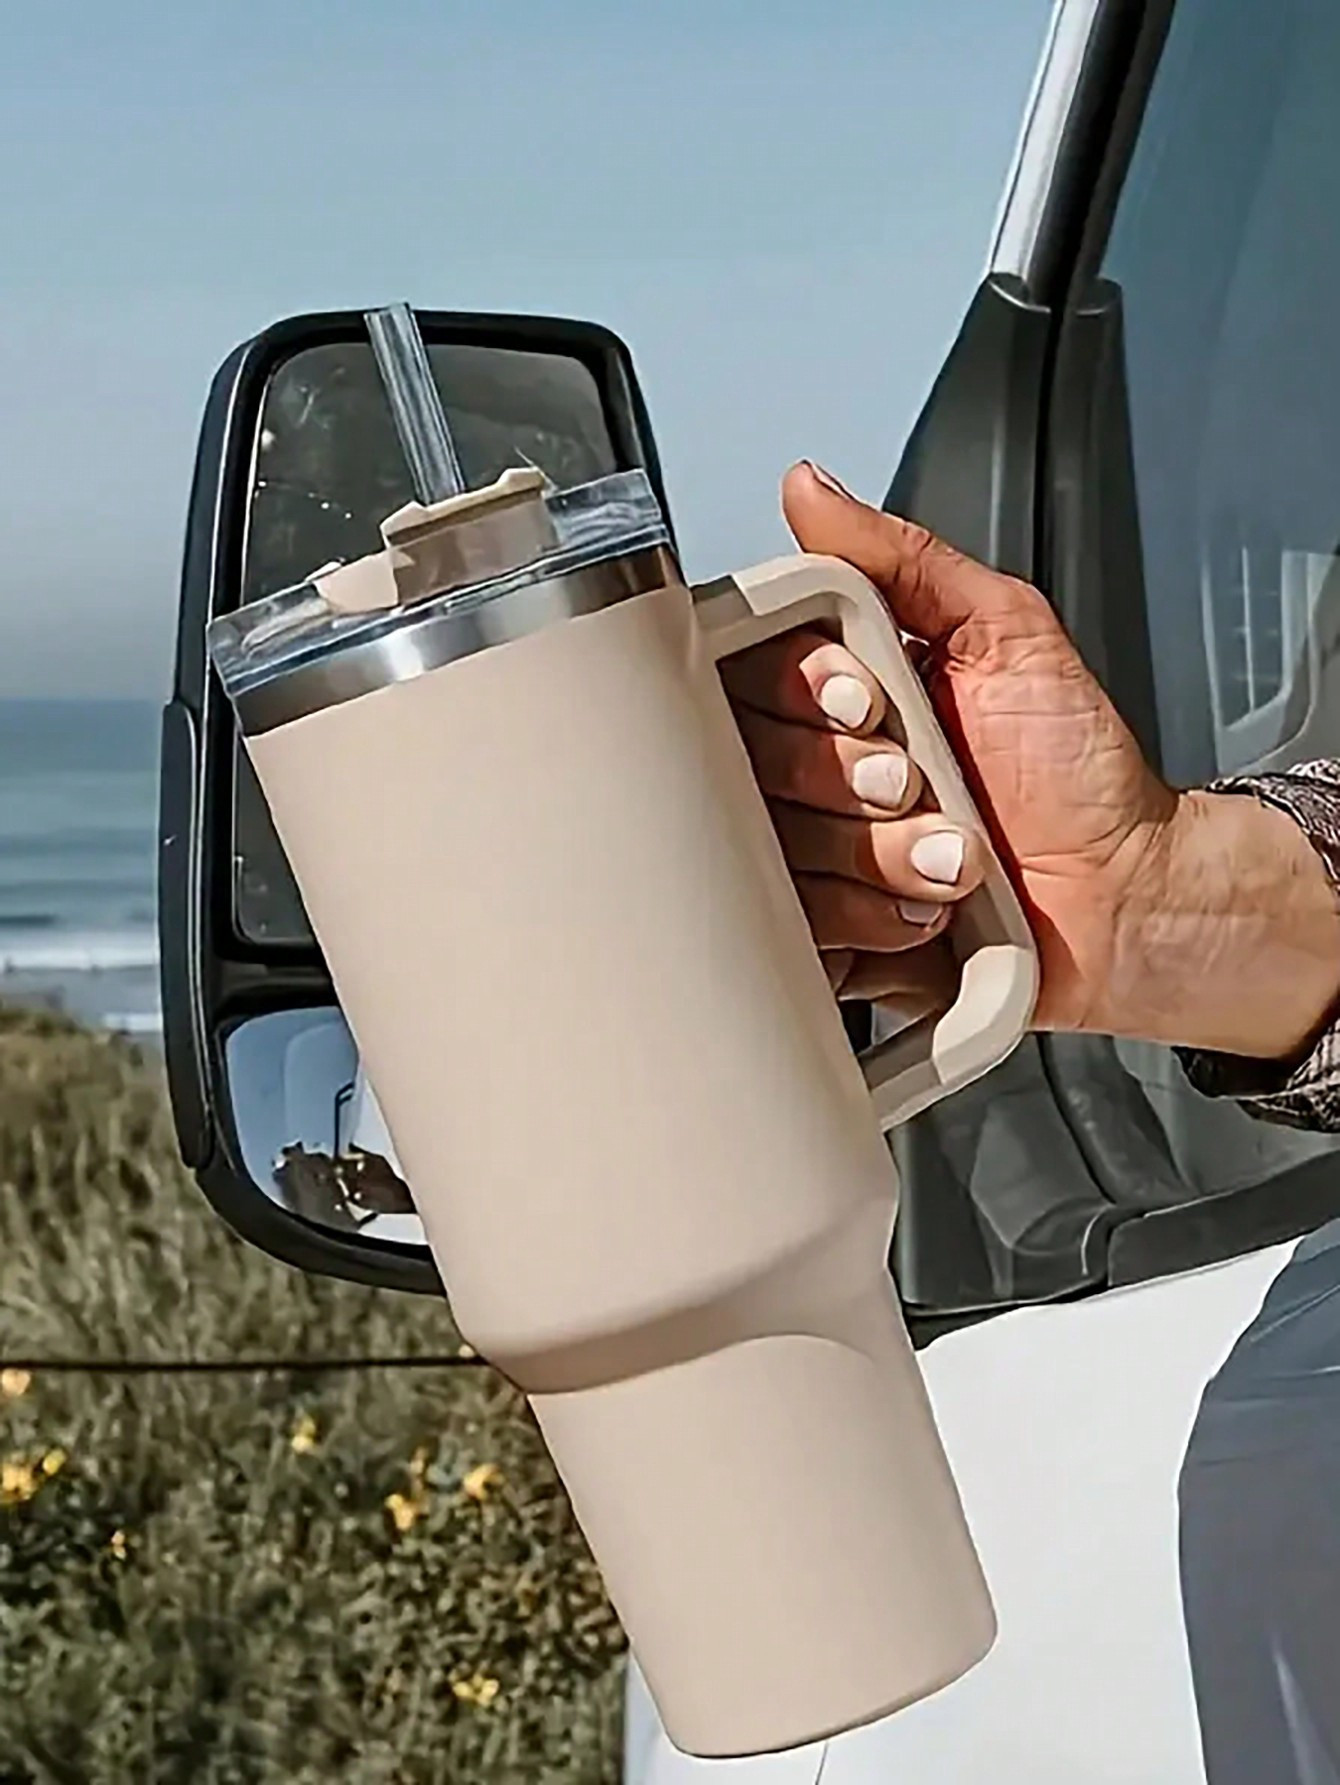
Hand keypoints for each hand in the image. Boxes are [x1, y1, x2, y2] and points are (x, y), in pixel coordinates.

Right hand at [725, 461, 1339, 1057]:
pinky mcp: (825, 938)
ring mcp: (813, 859)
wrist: (1126, 897)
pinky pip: (791, 932)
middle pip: (747, 764)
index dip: (799, 692)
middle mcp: (813, 773)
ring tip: (948, 856)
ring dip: (876, 856)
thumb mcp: (1005, 631)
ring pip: (771, 853)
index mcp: (839, 693)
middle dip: (845, 778)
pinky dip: (863, 923)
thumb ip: (904, 558)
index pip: (748, 672)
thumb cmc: (1079, 772)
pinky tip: (919, 911)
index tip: (869, 704)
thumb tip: (812, 490)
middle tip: (916, 780)